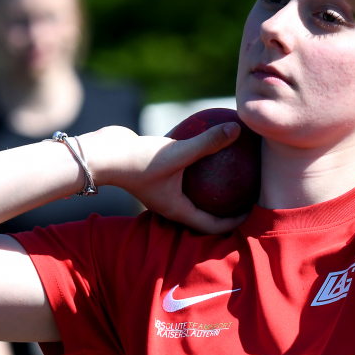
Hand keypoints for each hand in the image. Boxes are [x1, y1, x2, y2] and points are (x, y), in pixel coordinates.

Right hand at [83, 123, 248, 234]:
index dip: (236, 222)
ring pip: (193, 189)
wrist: (100, 154)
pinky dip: (195, 160)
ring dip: (211, 183)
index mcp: (177, 210)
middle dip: (227, 204)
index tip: (254, 211)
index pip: (213, 225)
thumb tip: (237, 129)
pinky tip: (207, 138)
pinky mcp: (156, 172)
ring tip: (233, 166)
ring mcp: (163, 188)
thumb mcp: (177, 151)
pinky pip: (182, 169)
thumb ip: (208, 142)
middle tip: (249, 189)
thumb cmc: (137, 160)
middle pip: (205, 210)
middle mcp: (171, 203)